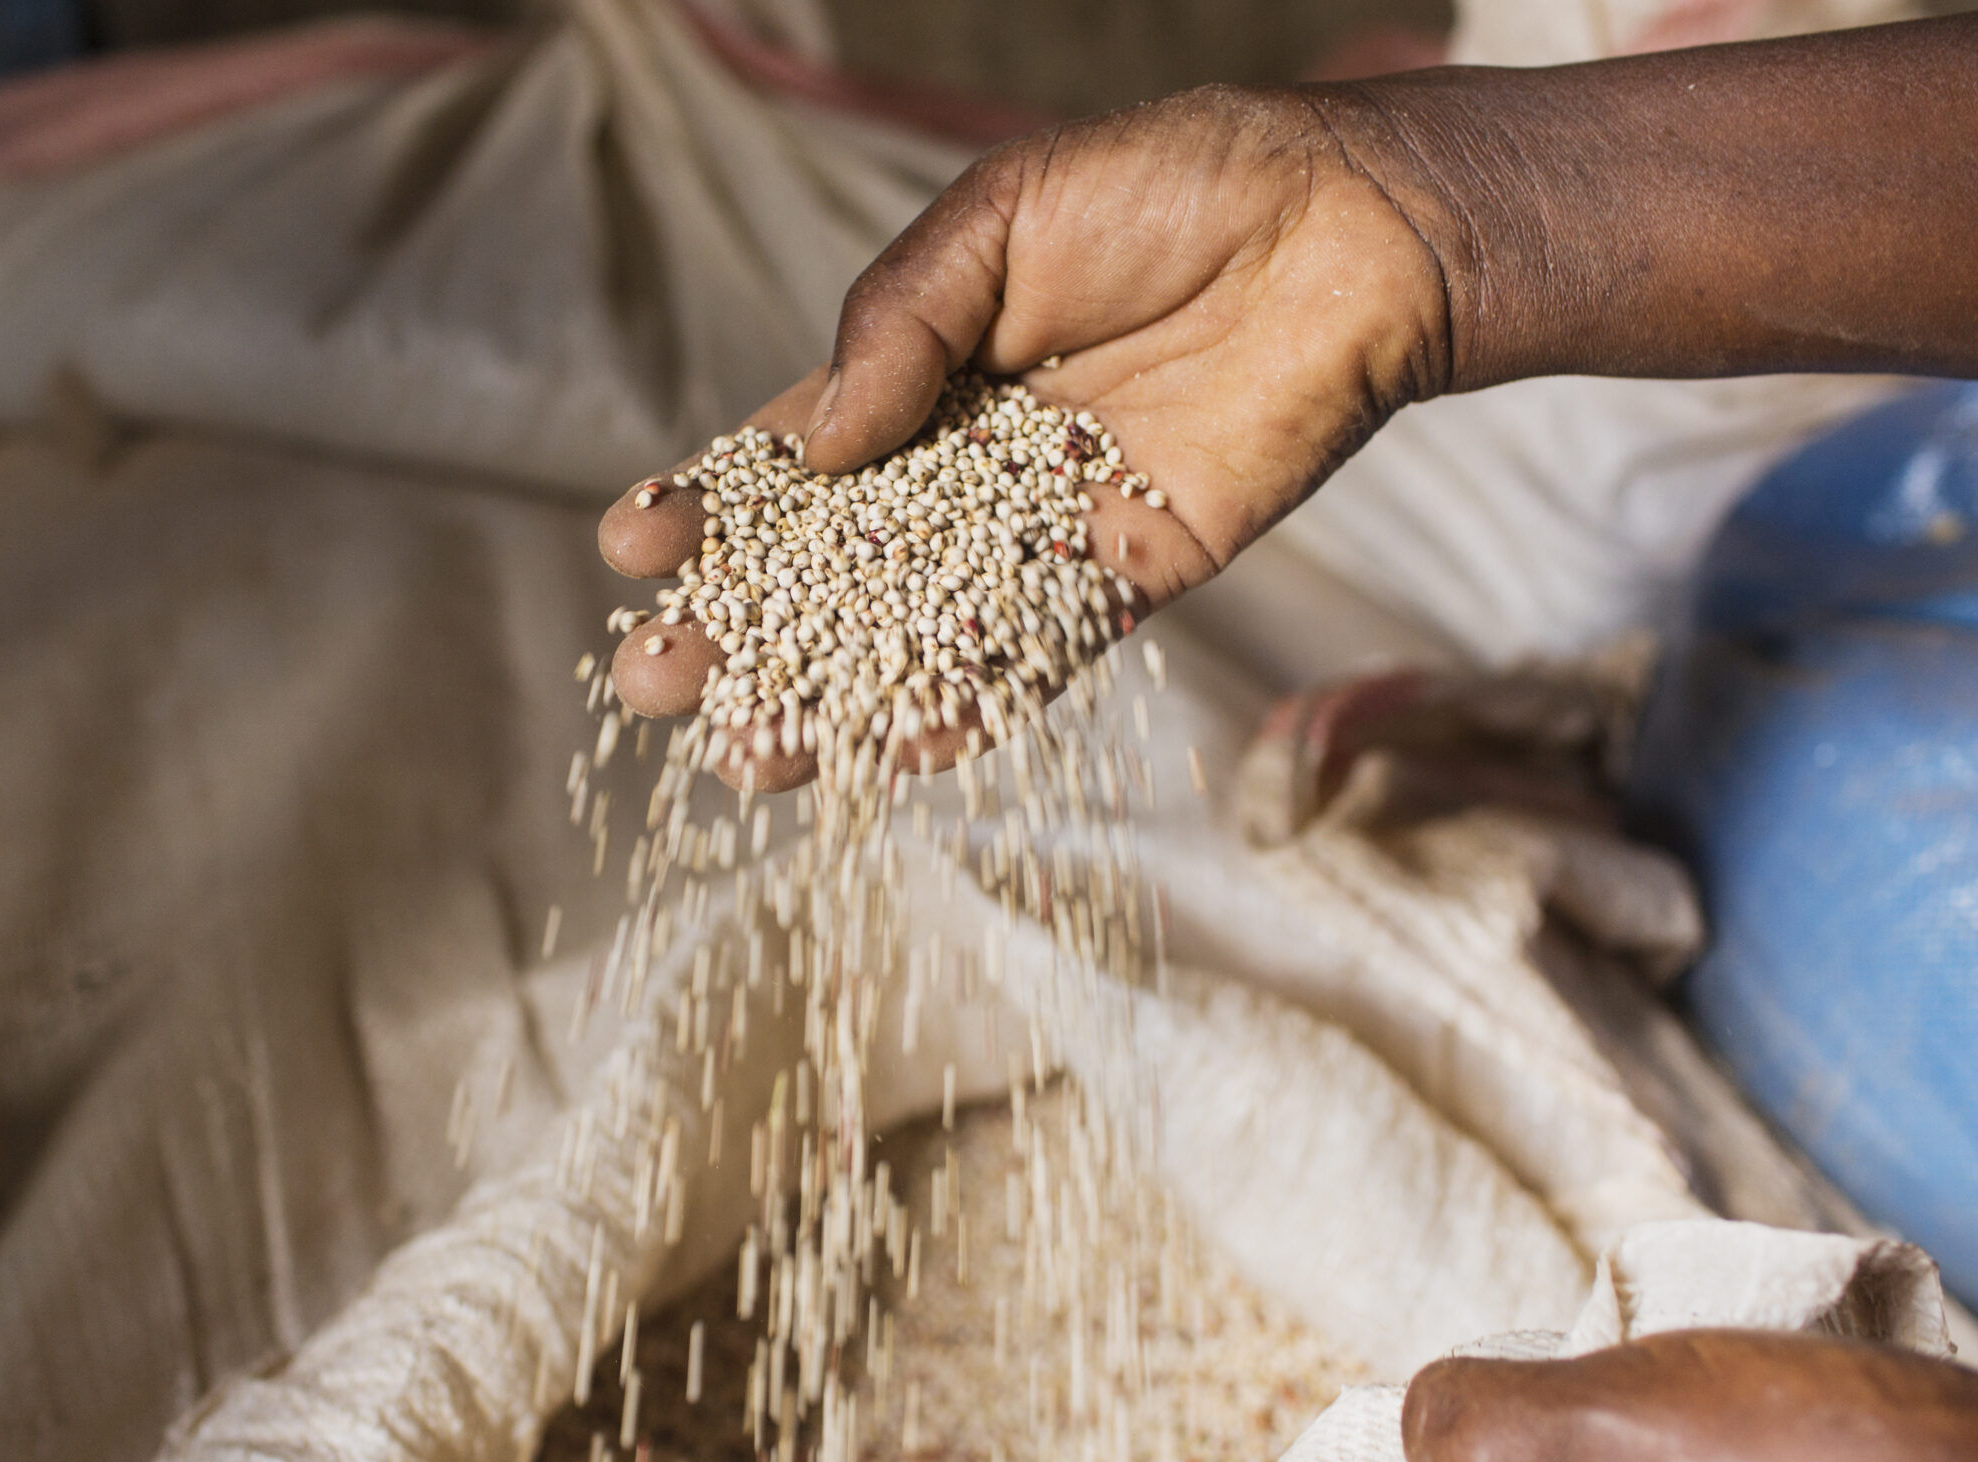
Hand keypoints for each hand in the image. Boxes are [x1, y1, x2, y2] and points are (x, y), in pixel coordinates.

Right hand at [597, 84, 1464, 787]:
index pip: (790, 452)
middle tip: (652, 684)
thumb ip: (897, 323)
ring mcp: (1042, 527)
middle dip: (742, 626)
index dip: (713, 507)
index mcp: (921, 367)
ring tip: (744, 752)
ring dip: (831, 697)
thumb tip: (813, 446)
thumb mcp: (1000, 218)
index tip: (634, 552)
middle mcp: (968, 460)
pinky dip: (964, 710)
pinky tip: (888, 757)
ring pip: (916, 630)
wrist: (1344, 229)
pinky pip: (1034, 657)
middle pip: (832, 563)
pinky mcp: (1127, 575)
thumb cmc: (1174, 188)